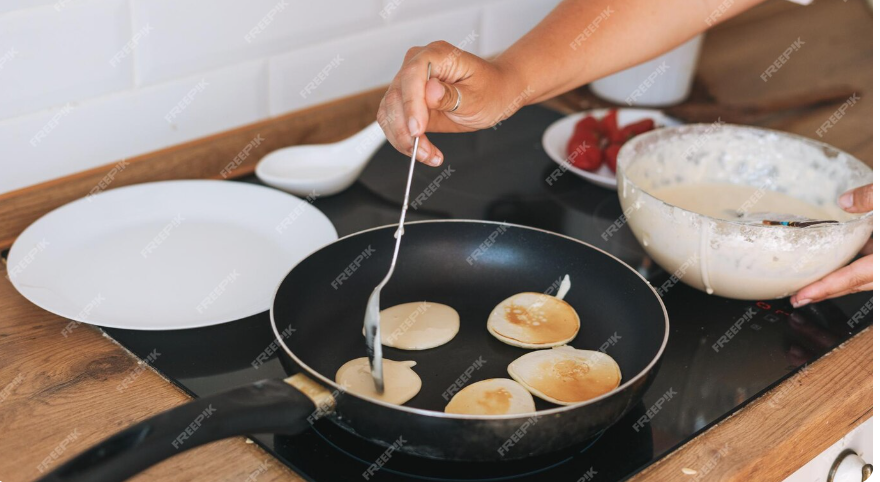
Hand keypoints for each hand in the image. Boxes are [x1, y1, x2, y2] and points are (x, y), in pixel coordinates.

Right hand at [377, 41, 522, 165]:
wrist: (493, 94)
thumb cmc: (490, 90)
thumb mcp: (477, 97)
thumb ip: (452, 95)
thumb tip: (430, 92)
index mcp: (437, 55)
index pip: (412, 75)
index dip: (411, 103)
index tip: (417, 129)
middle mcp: (417, 64)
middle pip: (395, 96)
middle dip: (406, 129)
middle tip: (425, 151)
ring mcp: (409, 82)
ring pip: (389, 112)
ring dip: (403, 139)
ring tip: (428, 154)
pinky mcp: (406, 100)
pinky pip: (393, 121)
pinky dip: (403, 140)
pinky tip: (423, 151)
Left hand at [790, 184, 872, 306]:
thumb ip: (872, 197)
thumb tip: (844, 201)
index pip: (856, 277)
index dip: (827, 288)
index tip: (802, 297)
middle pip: (856, 283)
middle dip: (826, 291)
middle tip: (797, 297)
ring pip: (863, 276)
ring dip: (837, 280)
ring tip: (807, 285)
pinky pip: (867, 264)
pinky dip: (849, 265)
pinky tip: (831, 259)